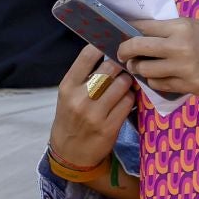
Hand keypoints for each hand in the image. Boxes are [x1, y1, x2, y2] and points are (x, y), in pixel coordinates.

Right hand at [49, 45, 134, 168]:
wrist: (69, 153)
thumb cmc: (71, 118)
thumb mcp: (69, 95)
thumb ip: (85, 75)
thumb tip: (111, 52)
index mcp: (67, 86)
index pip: (87, 56)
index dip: (103, 46)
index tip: (112, 45)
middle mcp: (80, 98)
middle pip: (110, 68)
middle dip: (121, 65)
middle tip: (125, 66)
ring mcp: (95, 114)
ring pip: (122, 84)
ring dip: (128, 82)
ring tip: (125, 85)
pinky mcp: (109, 128)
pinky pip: (128, 102)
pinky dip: (130, 98)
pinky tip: (126, 100)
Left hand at [120, 19, 198, 97]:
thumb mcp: (195, 25)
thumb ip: (169, 29)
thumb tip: (140, 32)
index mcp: (180, 27)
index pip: (142, 27)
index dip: (127, 31)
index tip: (122, 35)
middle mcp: (179, 47)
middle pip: (137, 48)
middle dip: (124, 51)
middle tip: (122, 54)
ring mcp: (183, 69)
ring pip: (145, 70)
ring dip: (139, 68)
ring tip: (142, 66)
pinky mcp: (188, 86)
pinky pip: (159, 84)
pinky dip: (155, 80)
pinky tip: (160, 76)